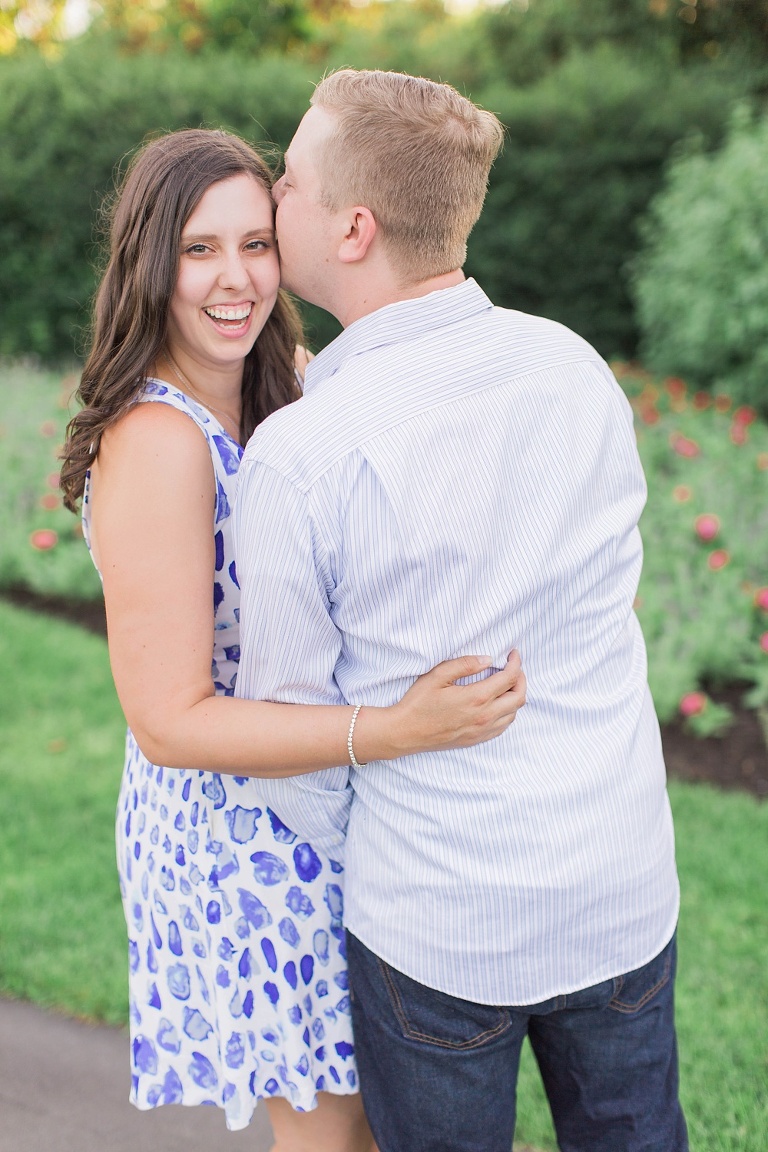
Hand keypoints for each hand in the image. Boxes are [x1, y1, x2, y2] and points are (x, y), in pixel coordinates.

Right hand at [355, 651, 525, 761]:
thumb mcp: (437, 675)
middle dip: (521, 679)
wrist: (405, 733)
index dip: (516, 663)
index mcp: (476, 698)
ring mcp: (482, 731)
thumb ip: (465, 664)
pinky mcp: (477, 740)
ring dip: (515, 696)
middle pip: (519, 697)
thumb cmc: (418, 703)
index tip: (513, 654)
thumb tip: (487, 659)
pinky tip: (498, 704)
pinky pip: (503, 726)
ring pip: (514, 713)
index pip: (509, 678)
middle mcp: (484, 716)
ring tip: (507, 684)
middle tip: (514, 668)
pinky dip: (508, 712)